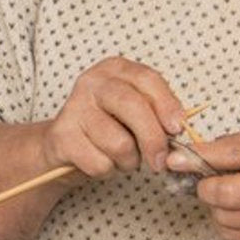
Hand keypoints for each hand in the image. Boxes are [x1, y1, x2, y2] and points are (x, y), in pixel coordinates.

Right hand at [42, 57, 187, 177]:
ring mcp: (74, 107)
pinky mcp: (62, 135)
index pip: (147, 79)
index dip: (167, 104)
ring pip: (119, 143)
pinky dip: (107, 170)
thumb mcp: (134, 110)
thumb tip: (178, 128)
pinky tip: (100, 159)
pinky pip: (100, 163)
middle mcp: (93, 82)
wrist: (65, 144)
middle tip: (160, 160)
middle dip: (153, 138)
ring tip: (122, 157)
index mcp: (115, 69)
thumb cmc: (108, 125)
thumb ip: (156, 112)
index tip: (177, 128)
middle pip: (133, 106)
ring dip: (128, 160)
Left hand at [168, 126, 239, 239]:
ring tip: (224, 195)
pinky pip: (236, 236)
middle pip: (226, 193)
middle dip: (205, 188)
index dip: (198, 158)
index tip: (175, 159)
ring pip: (227, 218)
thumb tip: (195, 154)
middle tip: (205, 182)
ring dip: (215, 207)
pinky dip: (225, 225)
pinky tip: (233, 212)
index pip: (232, 154)